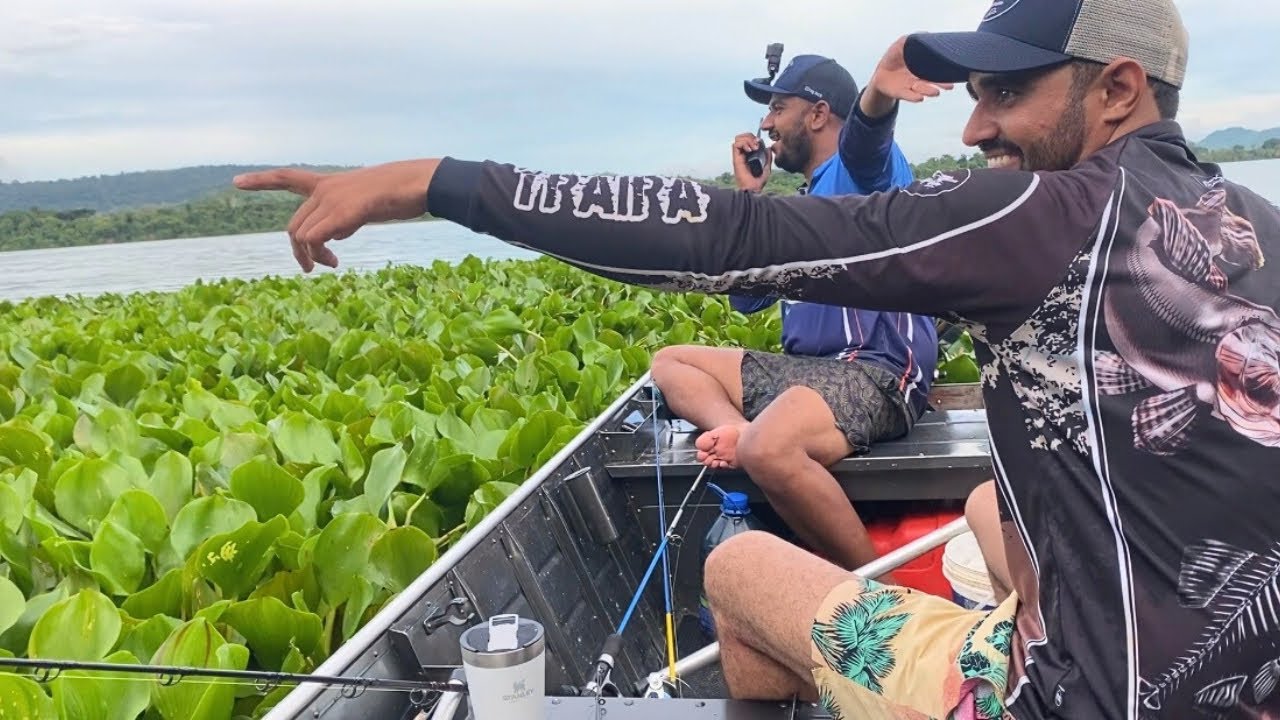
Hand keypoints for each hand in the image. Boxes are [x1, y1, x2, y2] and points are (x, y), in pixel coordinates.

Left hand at [233, 159, 440, 271]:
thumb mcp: (365, 205)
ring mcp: (331, 200)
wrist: (417, 184)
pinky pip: (314, 238)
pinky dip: (318, 253)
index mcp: (329, 183)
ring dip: (311, 256)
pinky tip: (335, 261)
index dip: (261, 181)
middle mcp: (325, 190)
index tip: (237, 182)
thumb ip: (344, 217)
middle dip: (299, 251)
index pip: (288, 177)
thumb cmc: (399, 194)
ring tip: (332, 265)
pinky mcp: (341, 212)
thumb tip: (334, 236)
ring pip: (301, 235)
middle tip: (314, 268)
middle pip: (294, 226)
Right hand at [730, 132, 769, 192]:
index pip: (748, 139)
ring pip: (738, 138)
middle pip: (742, 136)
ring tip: (754, 148)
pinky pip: (736, 145)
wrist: (753, 189)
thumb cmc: (759, 181)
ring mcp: (739, 156)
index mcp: (749, 155)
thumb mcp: (767, 167)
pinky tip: (750, 151)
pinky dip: (744, 144)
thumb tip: (768, 147)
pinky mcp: (736, 158)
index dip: (754, 138)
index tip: (760, 144)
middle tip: (757, 145)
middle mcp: (742, 154)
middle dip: (750, 137)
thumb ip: (768, 157)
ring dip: (748, 140)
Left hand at [860, 35, 953, 118]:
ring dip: (929, 91)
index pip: (936, 70)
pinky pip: (907, 96)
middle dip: (941, 84)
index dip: (944, 72)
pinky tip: (920, 98)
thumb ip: (912, 40)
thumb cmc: (894, 58)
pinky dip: (914, 97)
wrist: (880, 73)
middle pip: (932, 82)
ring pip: (922, 90)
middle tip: (950, 86)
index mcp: (923, 68)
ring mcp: (910, 87)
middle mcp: (920, 79)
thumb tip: (926, 34)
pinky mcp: (900, 93)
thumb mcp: (901, 45)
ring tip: (936, 92)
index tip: (953, 72)